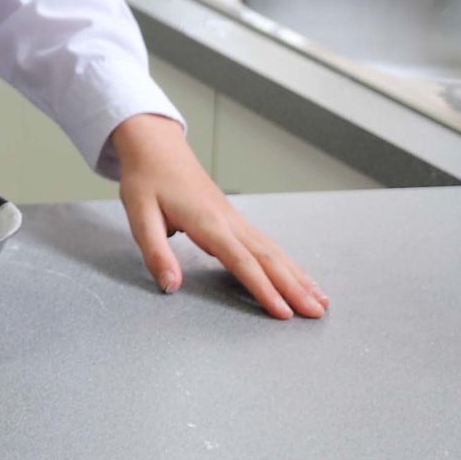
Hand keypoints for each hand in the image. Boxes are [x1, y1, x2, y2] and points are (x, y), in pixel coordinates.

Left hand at [112, 114, 326, 319]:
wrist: (155, 146)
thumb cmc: (146, 179)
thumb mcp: (140, 215)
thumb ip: (156, 253)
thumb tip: (171, 286)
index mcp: (208, 222)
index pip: (242, 261)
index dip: (263, 289)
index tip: (284, 313)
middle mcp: (229, 221)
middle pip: (268, 258)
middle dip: (294, 288)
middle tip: (318, 313)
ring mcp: (234, 219)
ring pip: (273, 251)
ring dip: (298, 276)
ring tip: (321, 300)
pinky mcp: (234, 219)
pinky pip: (266, 244)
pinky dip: (287, 263)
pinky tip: (298, 276)